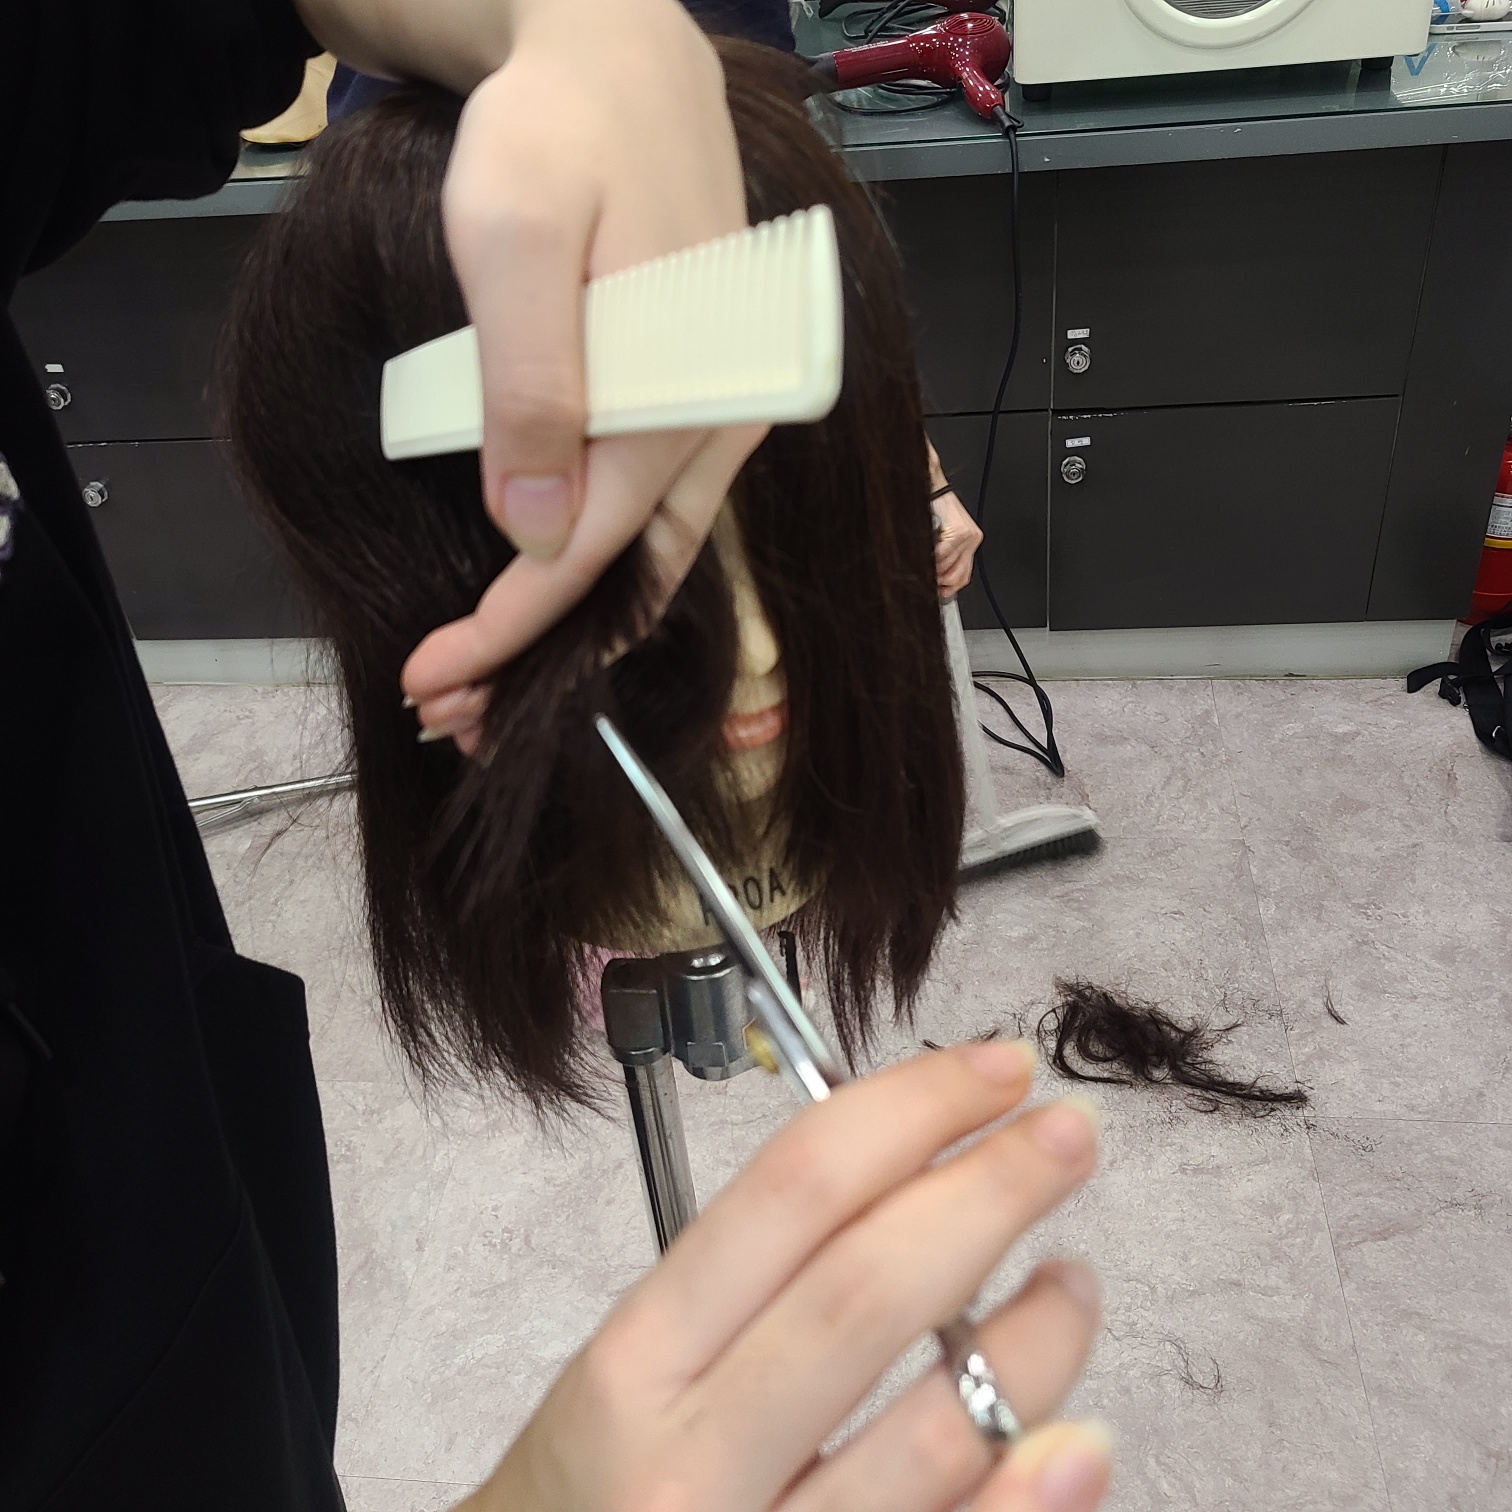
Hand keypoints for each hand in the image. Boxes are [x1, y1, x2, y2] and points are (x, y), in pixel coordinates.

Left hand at [398, 0, 762, 726]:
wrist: (621, 59)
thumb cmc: (562, 136)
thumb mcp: (522, 237)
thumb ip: (532, 380)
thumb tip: (532, 530)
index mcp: (680, 407)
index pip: (589, 555)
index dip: (508, 631)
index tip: (432, 683)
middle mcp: (718, 432)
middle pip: (635, 577)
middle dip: (545, 653)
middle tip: (456, 709)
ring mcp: (717, 419)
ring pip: (652, 552)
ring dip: (575, 618)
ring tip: (488, 663)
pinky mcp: (700, 400)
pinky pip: (656, 506)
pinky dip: (601, 559)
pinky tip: (548, 573)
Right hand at [459, 1043, 1109, 1511]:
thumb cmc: (597, 1499)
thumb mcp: (631, 1373)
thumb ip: (751, 1285)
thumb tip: (920, 1181)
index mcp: (637, 1364)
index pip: (791, 1193)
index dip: (910, 1111)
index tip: (992, 1070)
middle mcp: (690, 1462)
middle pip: (868, 1291)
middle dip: (992, 1191)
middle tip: (1069, 1132)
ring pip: (936, 1433)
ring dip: (1038, 1338)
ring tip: (1072, 1281)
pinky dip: (1032, 1492)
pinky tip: (1078, 1438)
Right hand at [930, 444, 983, 601]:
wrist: (930, 486)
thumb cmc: (932, 509)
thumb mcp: (940, 537)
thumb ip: (943, 558)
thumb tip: (935, 581)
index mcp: (970, 542)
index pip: (963, 577)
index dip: (948, 590)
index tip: (936, 594)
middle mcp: (972, 540)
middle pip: (957, 577)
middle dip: (939, 584)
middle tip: (926, 583)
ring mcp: (968, 536)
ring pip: (948, 568)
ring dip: (932, 571)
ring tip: (922, 566)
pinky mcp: (959, 531)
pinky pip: (942, 556)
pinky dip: (931, 559)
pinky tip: (924, 555)